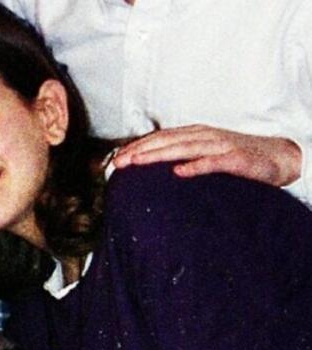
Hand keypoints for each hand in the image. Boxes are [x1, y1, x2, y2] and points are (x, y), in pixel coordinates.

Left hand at [113, 124, 301, 186]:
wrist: (277, 157)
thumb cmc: (237, 157)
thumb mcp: (205, 153)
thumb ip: (183, 156)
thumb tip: (154, 167)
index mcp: (194, 134)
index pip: (159, 138)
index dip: (137, 146)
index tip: (116, 158)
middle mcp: (203, 136)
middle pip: (165, 141)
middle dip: (139, 150)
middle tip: (117, 162)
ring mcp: (219, 145)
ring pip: (183, 148)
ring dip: (158, 154)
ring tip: (137, 162)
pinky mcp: (235, 158)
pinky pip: (213, 162)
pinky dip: (195, 165)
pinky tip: (179, 172)